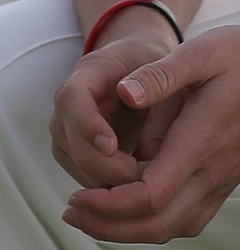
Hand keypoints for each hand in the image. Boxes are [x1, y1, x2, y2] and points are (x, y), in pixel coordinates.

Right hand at [47, 27, 176, 192]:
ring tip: (150, 185)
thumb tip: (138, 109)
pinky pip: (88, 177)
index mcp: (87, 75)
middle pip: (74, 146)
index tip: (112, 147)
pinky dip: (112, 186)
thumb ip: (157, 83)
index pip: (73, 100)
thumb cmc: (153, 63)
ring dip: (112, 182)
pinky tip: (142, 187)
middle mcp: (67, 109)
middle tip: (145, 177)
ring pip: (79, 168)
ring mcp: (66, 136)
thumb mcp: (163, 63)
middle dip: (108, 167)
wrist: (137, 67)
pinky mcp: (74, 156)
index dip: (89, 126)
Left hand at [59, 24, 239, 242]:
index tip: (76, 195)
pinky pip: (187, 221)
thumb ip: (161, 74)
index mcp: (201, 142)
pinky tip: (135, 208)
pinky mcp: (226, 181)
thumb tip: (122, 92)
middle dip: (106, 226)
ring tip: (95, 213)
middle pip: (154, 226)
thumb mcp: (204, 51)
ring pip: (170, 229)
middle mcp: (212, 171)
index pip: (148, 196)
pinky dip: (154, 225)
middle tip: (73, 212)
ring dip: (127, 231)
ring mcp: (222, 180)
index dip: (106, 205)